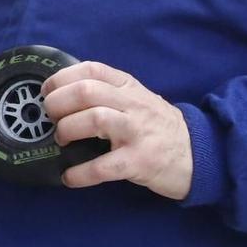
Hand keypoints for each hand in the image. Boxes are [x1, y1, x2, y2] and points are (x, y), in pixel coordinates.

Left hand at [39, 61, 192, 198]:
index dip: (62, 78)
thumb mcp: (137, 99)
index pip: (92, 69)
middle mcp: (133, 105)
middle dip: (58, 103)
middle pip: (87, 91)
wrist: (199, 154)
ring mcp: (138, 133)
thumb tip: (62, 96)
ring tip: (61, 141)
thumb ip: (108, 93)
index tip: (46, 91)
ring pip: (94, 119)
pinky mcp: (140, 162)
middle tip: (51, 118)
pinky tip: (69, 177)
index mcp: (129, 86)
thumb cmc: (158, 126)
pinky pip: (103, 166)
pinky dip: (80, 173)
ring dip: (68, 130)